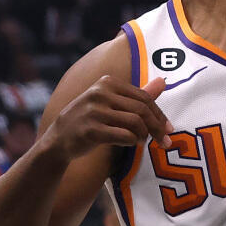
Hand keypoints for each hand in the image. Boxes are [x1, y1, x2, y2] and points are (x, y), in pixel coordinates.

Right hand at [48, 74, 169, 157]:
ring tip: (142, 141)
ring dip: (144, 135)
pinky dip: (132, 141)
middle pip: (141, 109)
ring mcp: (94, 111)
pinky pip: (123, 135)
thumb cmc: (89, 120)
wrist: (57, 141)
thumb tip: (163, 81)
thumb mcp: (110, 103)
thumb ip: (137, 95)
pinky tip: (130, 144)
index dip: (159, 114)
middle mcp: (100, 93)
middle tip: (165, 141)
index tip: (169, 128)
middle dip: (157, 127)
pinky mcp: (90, 130)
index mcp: (107, 83)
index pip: (143, 97)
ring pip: (135, 122)